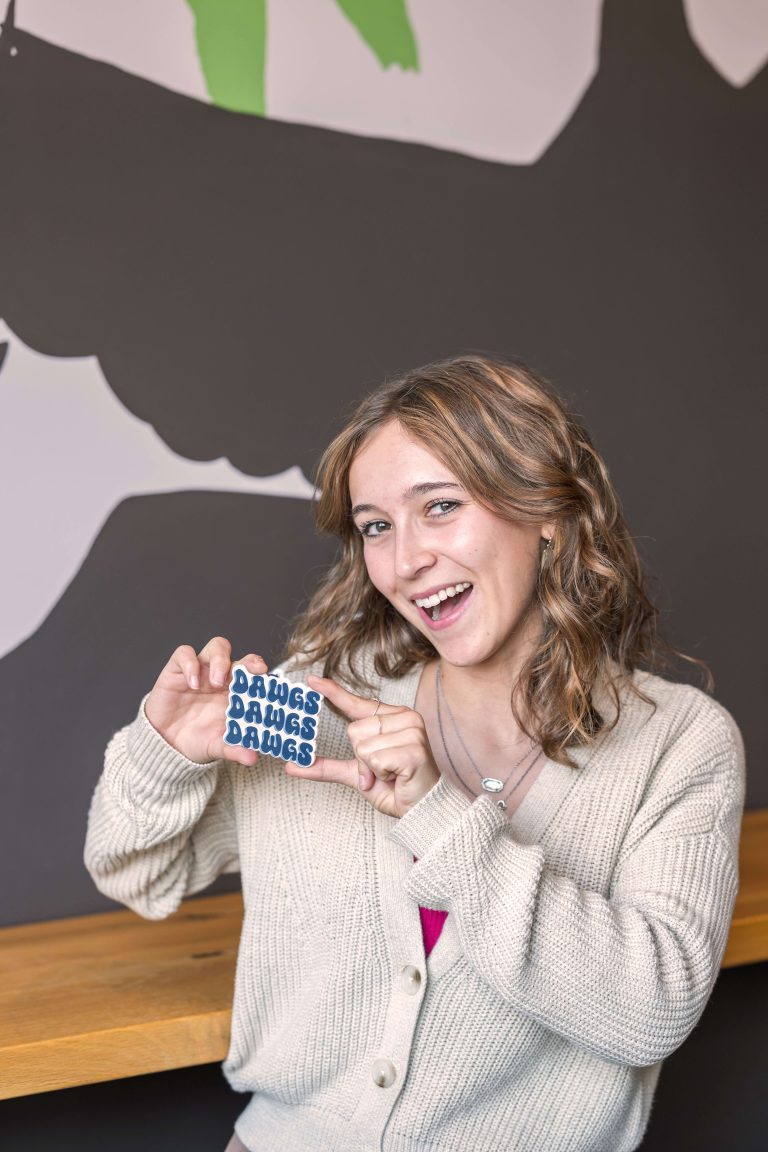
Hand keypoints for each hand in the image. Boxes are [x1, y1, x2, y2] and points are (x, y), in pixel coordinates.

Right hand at [145, 637, 266, 765]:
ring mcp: (201, 671)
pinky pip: (184, 654)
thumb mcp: (217, 746)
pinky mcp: (177, 670)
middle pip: (240, 657)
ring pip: (216, 647)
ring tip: (216, 682)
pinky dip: (190, 664)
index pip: (253, 673)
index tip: (266, 675)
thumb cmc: (197, 740)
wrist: (166, 744)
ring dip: (220, 660)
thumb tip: (252, 758)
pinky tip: (192, 683)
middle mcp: (221, 678)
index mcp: (236, 692)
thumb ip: (234, 749)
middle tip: (250, 672)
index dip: (261, 671)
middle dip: (246, 661)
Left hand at [283, 675, 439, 817]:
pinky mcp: (414, 749)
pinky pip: (375, 759)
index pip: (357, 703)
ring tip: (391, 774)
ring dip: (370, 768)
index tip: (311, 681)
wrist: (423, 810)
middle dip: (361, 759)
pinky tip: (398, 776)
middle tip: (381, 771)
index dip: (333, 692)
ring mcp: (412, 731)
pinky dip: (380, 774)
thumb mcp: (355, 775)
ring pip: (363, 746)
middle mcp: (405, 718)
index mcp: (392, 718)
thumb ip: (326, 768)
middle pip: (354, 730)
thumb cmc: (395, 788)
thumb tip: (292, 766)